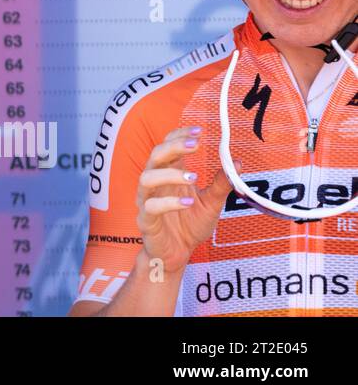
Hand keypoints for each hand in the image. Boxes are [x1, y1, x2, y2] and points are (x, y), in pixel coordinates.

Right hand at [135, 126, 232, 277]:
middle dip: (174, 146)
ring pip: (147, 178)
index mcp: (169, 174)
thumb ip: (221, 184)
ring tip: (193, 177)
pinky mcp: (146, 219)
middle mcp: (156, 183)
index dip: (180, 135)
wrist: (176, 254)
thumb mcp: (211, 203)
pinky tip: (188, 203)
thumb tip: (238, 163)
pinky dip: (169, 203)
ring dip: (169, 174)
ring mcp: (148, 200)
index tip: (199, 130)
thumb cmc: (190, 226)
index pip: (168, 145)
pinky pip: (151, 207)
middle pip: (156, 155)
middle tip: (195, 144)